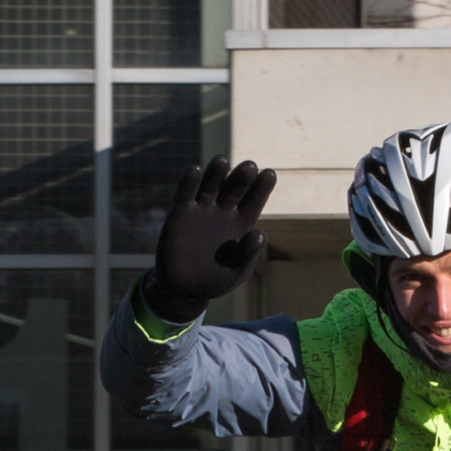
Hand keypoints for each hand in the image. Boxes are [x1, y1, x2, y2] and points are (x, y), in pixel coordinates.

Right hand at [148, 157, 277, 320]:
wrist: (185, 289)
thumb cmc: (216, 280)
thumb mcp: (236, 272)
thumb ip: (248, 255)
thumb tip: (260, 234)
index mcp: (241, 224)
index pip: (254, 201)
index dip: (262, 187)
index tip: (270, 174)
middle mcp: (223, 212)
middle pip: (234, 188)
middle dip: (242, 177)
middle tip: (250, 166)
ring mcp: (201, 211)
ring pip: (210, 185)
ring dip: (216, 172)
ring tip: (223, 160)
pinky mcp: (180, 214)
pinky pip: (185, 194)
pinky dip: (189, 182)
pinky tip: (195, 170)